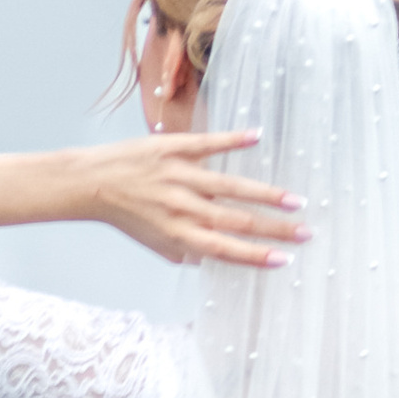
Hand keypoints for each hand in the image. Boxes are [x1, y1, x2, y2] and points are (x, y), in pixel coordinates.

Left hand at [0, 131, 304, 268]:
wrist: (92, 183)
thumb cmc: (128, 216)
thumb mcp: (155, 243)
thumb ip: (187, 252)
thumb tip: (217, 259)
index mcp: (178, 234)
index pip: (225, 249)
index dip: (256, 256)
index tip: (284, 259)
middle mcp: (181, 207)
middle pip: (236, 221)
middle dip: (274, 229)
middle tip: (306, 232)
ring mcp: (178, 176)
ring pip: (229, 186)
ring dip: (265, 193)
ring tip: (294, 200)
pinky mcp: (171, 148)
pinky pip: (206, 144)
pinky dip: (232, 140)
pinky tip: (257, 138)